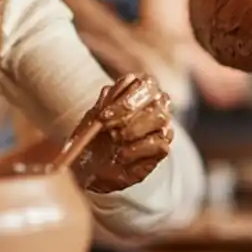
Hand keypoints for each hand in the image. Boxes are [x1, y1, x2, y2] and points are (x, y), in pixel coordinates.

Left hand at [73, 74, 173, 193]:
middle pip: (156, 100)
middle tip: (107, 127)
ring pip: (161, 119)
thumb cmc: (93, 135)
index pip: (146, 84)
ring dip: (135, 130)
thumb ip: (107, 100)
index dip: (126, 98)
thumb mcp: (94, 115)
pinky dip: (138, 150)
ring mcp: (162, 127)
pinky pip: (160, 145)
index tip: (103, 115)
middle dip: (128, 113)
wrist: (90, 168)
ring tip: (115, 140)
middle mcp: (156, 105)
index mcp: (141, 90)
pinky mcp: (161, 149)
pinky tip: (121, 155)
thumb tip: (118, 87)